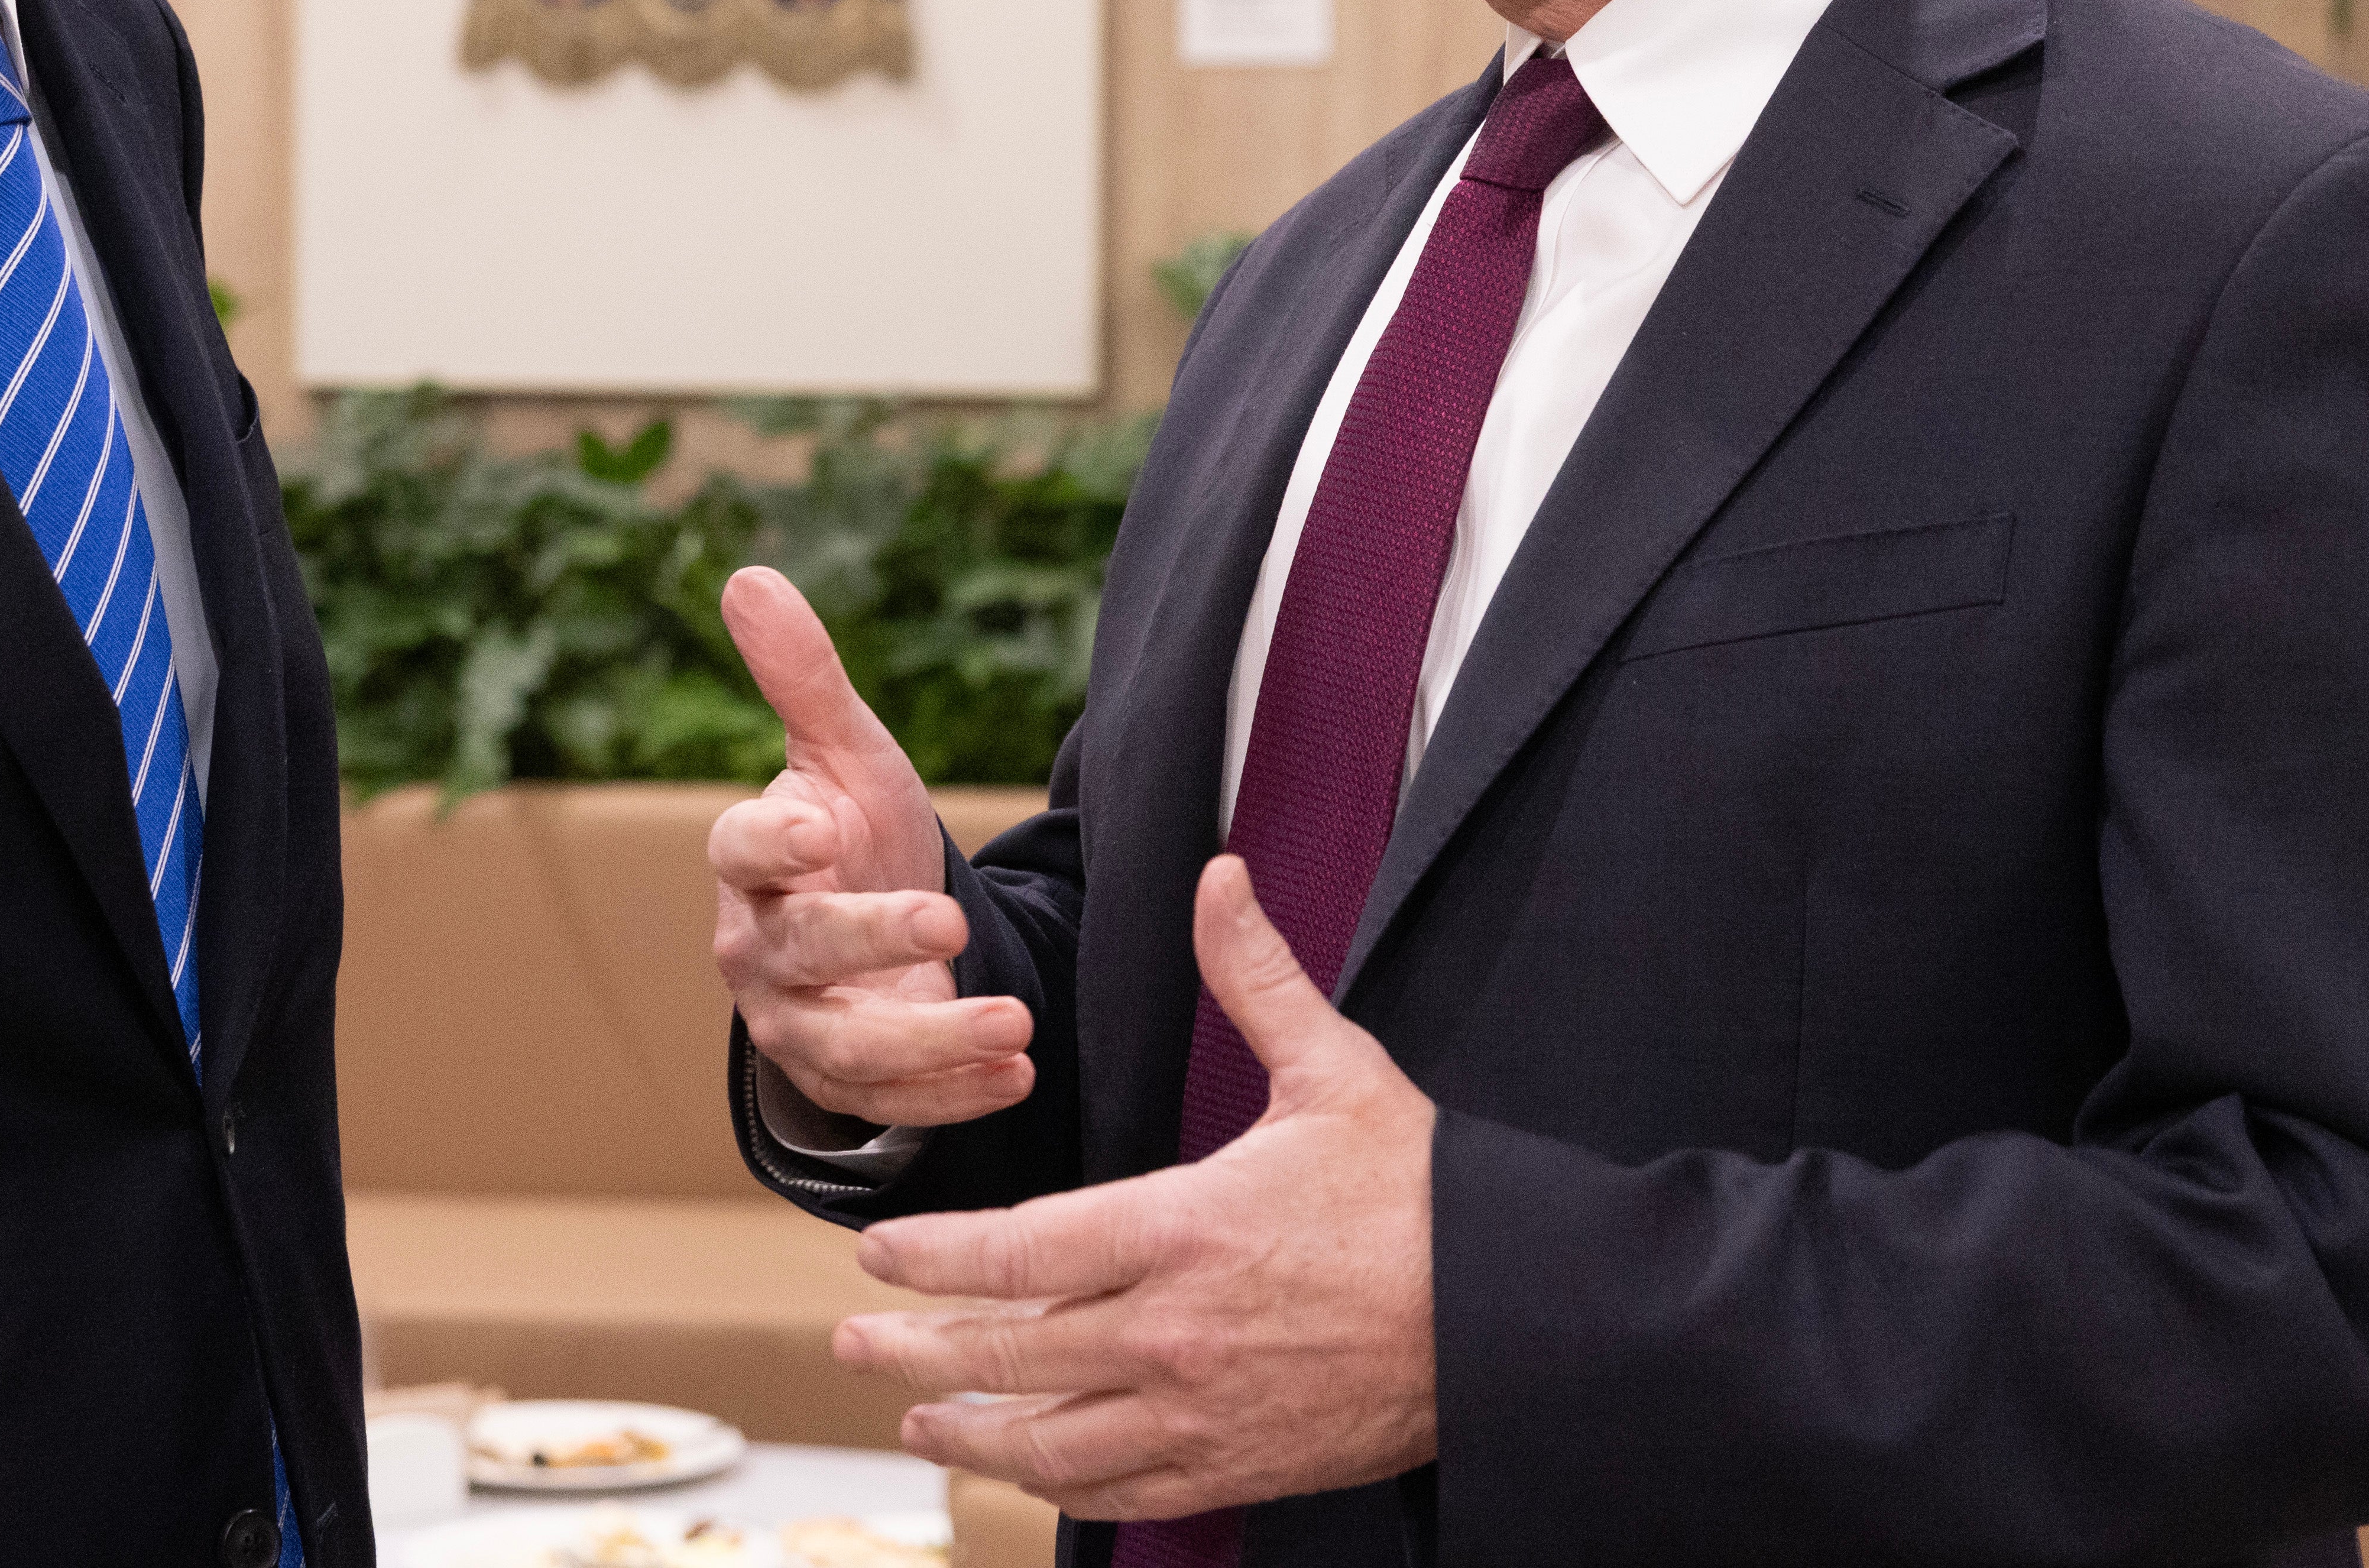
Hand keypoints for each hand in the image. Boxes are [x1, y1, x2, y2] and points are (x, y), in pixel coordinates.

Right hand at [709, 564, 1033, 1129]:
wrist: (875, 930)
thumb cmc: (850, 829)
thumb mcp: (843, 752)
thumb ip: (803, 675)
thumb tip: (747, 575)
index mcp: (750, 858)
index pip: (740, 846)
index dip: (771, 838)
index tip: (816, 827)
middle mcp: (759, 948)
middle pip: (802, 947)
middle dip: (871, 937)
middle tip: (946, 918)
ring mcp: (797, 1025)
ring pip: (847, 1046)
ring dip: (931, 1039)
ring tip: (1014, 1024)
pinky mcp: (845, 1085)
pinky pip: (892, 1103)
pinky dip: (954, 1095)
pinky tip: (1016, 1075)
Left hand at [832, 856, 1437, 1516]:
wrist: (1517, 1319)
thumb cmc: (1425, 1193)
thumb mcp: (1337, 1071)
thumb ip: (1257, 977)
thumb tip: (1219, 877)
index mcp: (1182, 1230)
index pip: (1016, 1254)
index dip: (934, 1258)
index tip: (878, 1253)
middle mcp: (1174, 1334)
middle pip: (1009, 1354)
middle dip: (915, 1348)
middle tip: (852, 1337)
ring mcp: (1203, 1414)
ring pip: (1050, 1443)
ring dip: (969, 1433)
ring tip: (913, 1413)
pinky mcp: (1239, 1466)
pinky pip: (1123, 1491)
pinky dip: (1056, 1487)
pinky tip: (1020, 1473)